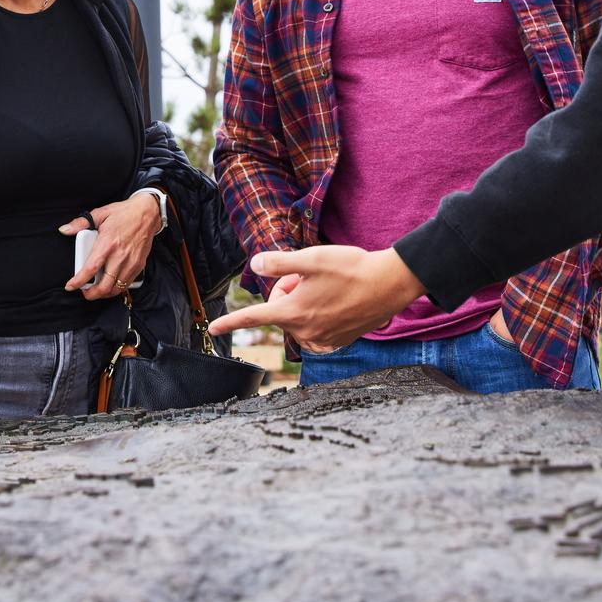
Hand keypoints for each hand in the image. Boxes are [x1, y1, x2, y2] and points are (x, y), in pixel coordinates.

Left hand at [59, 193, 164, 300]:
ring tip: (96, 289)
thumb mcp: (100, 213)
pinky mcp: (139, 265)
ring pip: (116, 289)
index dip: (78, 281)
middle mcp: (120, 256)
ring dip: (104, 293)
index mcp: (107, 244)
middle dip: (91, 294)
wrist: (148, 213)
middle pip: (104, 286)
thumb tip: (65, 229)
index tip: (70, 286)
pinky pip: (126, 284)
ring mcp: (131, 263)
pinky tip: (110, 284)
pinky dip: (116, 288)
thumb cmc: (124, 213)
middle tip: (84, 291)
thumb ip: (80, 223)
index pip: (91, 269)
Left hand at [208, 246, 423, 352]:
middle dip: (288, 291)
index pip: (253, 318)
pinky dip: (318, 316)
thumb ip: (278, 263)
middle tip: (309, 275)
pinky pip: (315, 330)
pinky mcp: (338, 342)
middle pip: (281, 310)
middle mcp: (305, 331)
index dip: (230, 322)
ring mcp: (323, 340)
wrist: (388, 284)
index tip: (212, 327)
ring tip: (326, 287)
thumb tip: (254, 266)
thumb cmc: (350, 268)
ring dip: (304, 303)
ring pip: (298, 319)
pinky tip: (335, 302)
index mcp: (293, 312)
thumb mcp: (310, 259)